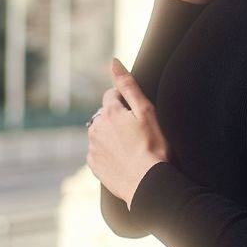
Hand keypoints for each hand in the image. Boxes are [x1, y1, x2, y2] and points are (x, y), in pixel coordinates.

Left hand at [87, 58, 168, 203]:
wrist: (148, 183)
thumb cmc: (153, 147)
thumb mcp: (145, 111)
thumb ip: (128, 85)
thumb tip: (113, 62)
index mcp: (109, 112)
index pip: (111, 96)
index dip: (126, 103)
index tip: (137, 116)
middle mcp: (95, 128)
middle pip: (105, 115)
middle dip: (117, 120)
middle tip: (137, 134)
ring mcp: (93, 148)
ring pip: (100, 134)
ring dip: (112, 136)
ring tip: (131, 148)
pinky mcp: (93, 165)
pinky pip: (98, 152)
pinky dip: (108, 153)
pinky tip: (124, 160)